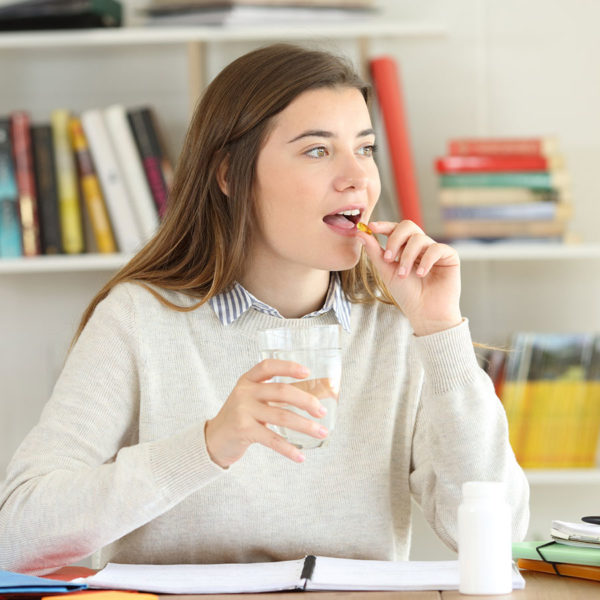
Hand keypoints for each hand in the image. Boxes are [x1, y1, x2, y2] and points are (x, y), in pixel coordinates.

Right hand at [204, 359, 327, 467]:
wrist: (214, 440)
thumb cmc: (241, 417)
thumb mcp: (252, 399)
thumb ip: (275, 395)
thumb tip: (314, 397)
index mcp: (248, 380)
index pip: (268, 366)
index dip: (288, 367)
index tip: (307, 372)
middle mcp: (244, 392)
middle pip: (282, 391)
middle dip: (306, 401)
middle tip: (322, 412)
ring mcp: (243, 410)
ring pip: (282, 416)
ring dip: (305, 426)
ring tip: (321, 432)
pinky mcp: (243, 430)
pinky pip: (272, 439)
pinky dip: (289, 449)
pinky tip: (301, 456)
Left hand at [357, 220, 461, 335]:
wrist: (425, 312)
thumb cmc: (406, 294)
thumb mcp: (386, 271)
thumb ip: (375, 252)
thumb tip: (360, 233)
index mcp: (405, 248)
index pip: (395, 229)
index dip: (384, 225)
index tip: (370, 227)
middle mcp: (420, 246)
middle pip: (408, 226)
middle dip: (395, 240)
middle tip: (388, 258)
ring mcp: (434, 250)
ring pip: (419, 238)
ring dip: (408, 256)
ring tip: (404, 274)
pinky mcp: (449, 256)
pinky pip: (436, 248)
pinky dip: (426, 260)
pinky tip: (420, 274)